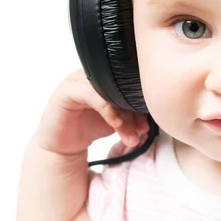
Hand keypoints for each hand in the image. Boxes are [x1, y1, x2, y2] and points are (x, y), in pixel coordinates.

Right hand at [34, 69, 149, 155]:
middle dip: (135, 111)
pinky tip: (117, 124)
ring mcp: (78, 80)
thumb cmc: (90, 126)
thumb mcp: (117, 119)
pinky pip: (93, 96)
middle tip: (142, 129)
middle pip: (122, 87)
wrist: (64, 145)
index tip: (147, 123)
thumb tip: (156, 112)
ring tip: (132, 135)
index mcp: (106, 76)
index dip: (142, 103)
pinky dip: (109, 111)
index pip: (130, 84)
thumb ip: (133, 112)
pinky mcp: (67, 91)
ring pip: (110, 93)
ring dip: (124, 116)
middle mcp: (93, 74)